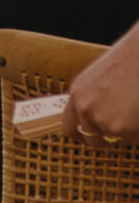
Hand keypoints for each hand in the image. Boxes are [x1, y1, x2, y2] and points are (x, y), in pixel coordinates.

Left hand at [66, 21, 138, 139]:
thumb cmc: (130, 62)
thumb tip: (98, 121)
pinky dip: (138, 131)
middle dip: (108, 137)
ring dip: (128, 132)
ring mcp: (102, 121)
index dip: (83, 135)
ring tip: (135, 107)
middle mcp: (85, 109)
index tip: (94, 137)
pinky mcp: (120, 129)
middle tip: (123, 125)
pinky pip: (132, 139)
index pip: (70, 128)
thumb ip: (95, 101)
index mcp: (77, 95)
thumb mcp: (102, 79)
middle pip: (93, 140)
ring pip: (116, 139)